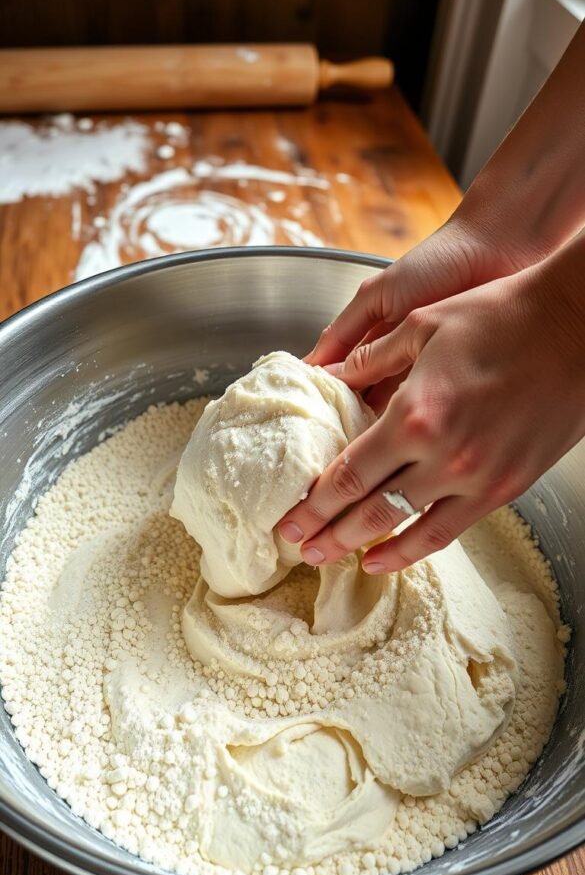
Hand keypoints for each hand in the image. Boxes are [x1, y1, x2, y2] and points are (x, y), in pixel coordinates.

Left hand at [279, 235, 584, 572]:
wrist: (577, 327)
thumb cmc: (502, 315)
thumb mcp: (424, 324)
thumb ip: (373, 358)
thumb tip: (332, 374)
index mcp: (413, 414)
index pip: (347, 475)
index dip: (312, 505)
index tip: (288, 521)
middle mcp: (441, 455)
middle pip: (368, 509)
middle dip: (326, 533)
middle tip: (298, 548)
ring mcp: (476, 477)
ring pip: (406, 528)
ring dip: (363, 547)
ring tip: (332, 559)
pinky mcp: (505, 487)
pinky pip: (450, 530)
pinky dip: (414, 548)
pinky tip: (387, 557)